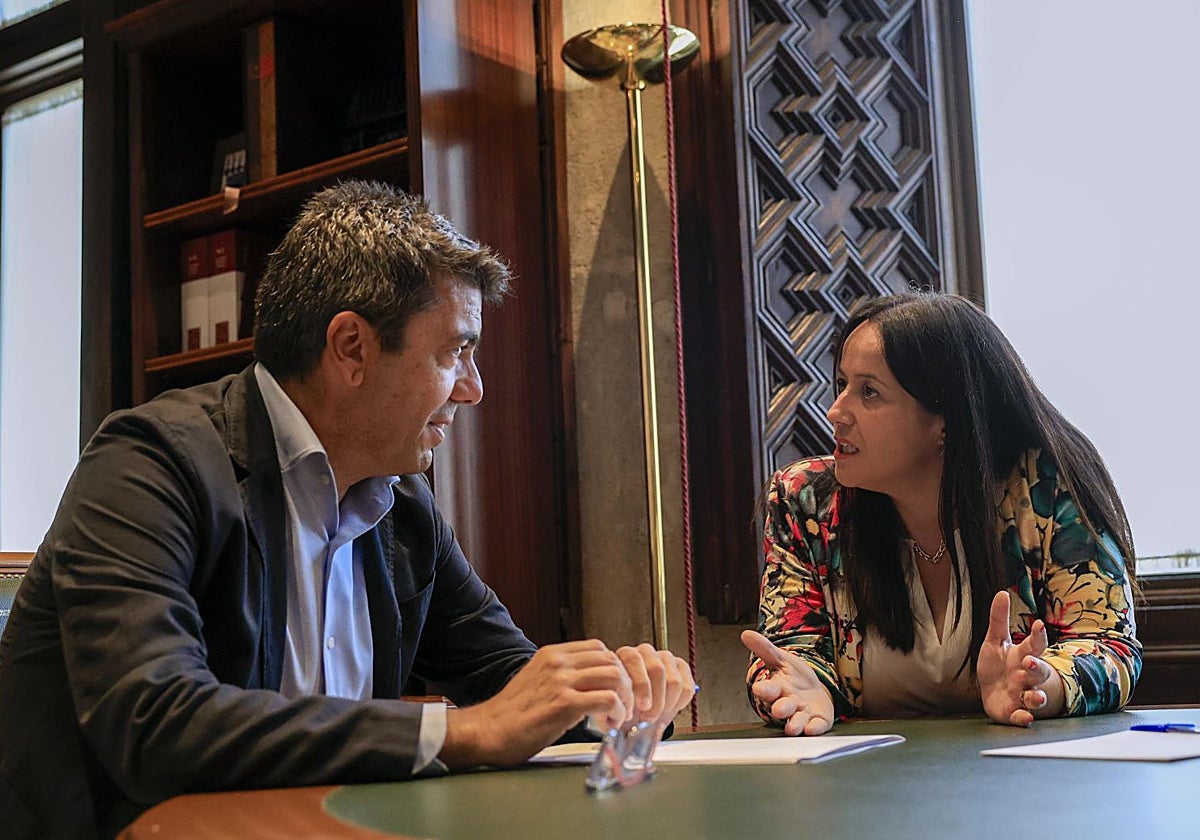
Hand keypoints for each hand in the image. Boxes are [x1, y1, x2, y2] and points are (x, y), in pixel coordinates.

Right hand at [439, 639, 633, 767]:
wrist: (488, 731)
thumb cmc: (511, 714)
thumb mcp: (537, 680)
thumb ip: (561, 677)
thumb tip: (589, 685)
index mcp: (551, 654)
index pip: (598, 648)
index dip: (614, 668)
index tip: (616, 689)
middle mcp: (558, 662)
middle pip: (611, 660)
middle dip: (626, 683)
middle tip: (625, 705)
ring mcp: (561, 680)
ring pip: (614, 676)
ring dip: (625, 698)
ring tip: (620, 716)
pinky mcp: (564, 703)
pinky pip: (607, 699)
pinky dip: (617, 712)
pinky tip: (611, 723)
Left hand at [613, 643, 694, 729]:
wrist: (639, 712)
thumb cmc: (626, 706)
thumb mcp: (617, 707)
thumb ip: (618, 704)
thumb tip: (621, 713)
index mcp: (626, 655)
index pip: (634, 660)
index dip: (641, 685)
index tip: (642, 706)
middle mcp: (646, 652)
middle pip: (657, 669)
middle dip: (656, 699)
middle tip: (650, 716)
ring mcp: (666, 657)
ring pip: (674, 681)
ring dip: (667, 704)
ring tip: (657, 714)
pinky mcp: (682, 667)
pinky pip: (687, 687)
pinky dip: (679, 703)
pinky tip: (668, 707)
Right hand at [740, 630, 833, 735]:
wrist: (814, 691)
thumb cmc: (793, 677)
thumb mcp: (781, 659)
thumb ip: (765, 649)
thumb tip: (746, 633)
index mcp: (777, 688)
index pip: (768, 689)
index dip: (764, 689)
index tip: (758, 688)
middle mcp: (788, 703)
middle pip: (782, 707)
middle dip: (781, 708)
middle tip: (778, 710)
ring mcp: (802, 714)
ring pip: (797, 720)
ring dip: (794, 724)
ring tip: (792, 728)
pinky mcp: (817, 721)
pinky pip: (816, 726)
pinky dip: (813, 728)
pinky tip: (811, 729)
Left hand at [977, 590, 1064, 726]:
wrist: (993, 693)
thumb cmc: (998, 665)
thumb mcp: (995, 641)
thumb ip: (999, 620)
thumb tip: (1002, 592)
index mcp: (1022, 656)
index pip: (1034, 645)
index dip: (1037, 635)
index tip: (1038, 625)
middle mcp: (1026, 676)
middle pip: (1038, 672)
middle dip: (1036, 668)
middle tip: (1030, 662)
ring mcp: (1022, 695)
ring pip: (1035, 697)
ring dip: (1036, 697)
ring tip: (1034, 696)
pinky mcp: (1015, 712)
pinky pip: (1023, 716)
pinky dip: (1024, 718)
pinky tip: (1025, 718)